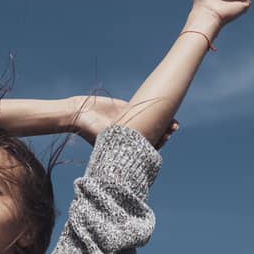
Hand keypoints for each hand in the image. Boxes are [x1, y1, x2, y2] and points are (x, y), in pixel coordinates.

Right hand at [65, 94, 179, 147]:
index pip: (147, 147)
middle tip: (174, 129)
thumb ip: (123, 140)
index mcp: (126, 145)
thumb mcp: (107, 138)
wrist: (79, 113)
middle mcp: (129, 135)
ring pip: (150, 123)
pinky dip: (153, 110)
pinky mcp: (126, 109)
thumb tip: (141, 145)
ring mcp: (129, 122)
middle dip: (164, 133)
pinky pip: (142, 110)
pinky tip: (164, 107)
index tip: (167, 139)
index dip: (159, 143)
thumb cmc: (90, 129)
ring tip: (175, 123)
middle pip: (152, 135)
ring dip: (163, 123)